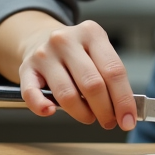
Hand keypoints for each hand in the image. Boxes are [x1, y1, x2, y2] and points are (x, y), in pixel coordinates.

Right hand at [13, 17, 138, 131]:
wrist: (40, 37)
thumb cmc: (76, 52)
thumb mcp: (97, 52)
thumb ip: (110, 76)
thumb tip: (125, 111)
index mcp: (91, 33)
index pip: (113, 71)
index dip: (123, 100)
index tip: (128, 119)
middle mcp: (66, 40)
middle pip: (92, 84)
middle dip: (105, 110)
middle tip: (109, 122)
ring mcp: (45, 53)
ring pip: (67, 94)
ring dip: (82, 114)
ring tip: (89, 117)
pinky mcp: (26, 68)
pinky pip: (32, 94)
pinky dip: (42, 107)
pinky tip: (51, 111)